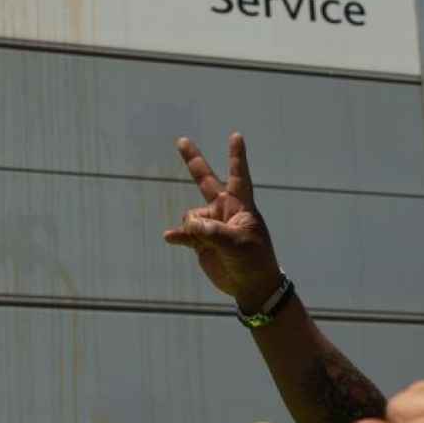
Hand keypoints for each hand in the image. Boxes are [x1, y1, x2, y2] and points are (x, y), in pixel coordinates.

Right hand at [163, 133, 282, 311]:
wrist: (250, 286)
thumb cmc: (253, 261)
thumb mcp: (237, 245)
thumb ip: (213, 232)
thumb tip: (189, 224)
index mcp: (241, 206)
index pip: (238, 176)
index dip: (236, 157)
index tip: (236, 136)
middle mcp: (224, 211)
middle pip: (205, 180)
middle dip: (193, 161)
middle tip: (181, 140)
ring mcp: (211, 225)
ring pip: (191, 216)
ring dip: (193, 229)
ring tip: (208, 246)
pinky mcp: (201, 241)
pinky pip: (184, 234)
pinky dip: (178, 236)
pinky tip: (170, 238)